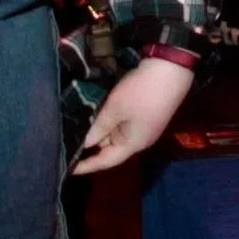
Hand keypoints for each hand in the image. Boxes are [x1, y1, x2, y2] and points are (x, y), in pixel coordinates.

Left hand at [72, 57, 193, 173]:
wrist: (171, 69)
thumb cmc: (141, 93)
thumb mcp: (114, 109)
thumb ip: (98, 128)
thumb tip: (85, 144)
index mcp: (133, 144)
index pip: (106, 161)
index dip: (87, 166)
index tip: (69, 169)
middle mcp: (139, 140)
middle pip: (111, 148)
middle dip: (91, 145)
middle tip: (67, 143)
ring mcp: (144, 127)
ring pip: (116, 134)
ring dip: (100, 132)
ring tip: (77, 129)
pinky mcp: (145, 115)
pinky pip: (122, 124)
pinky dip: (108, 122)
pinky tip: (96, 115)